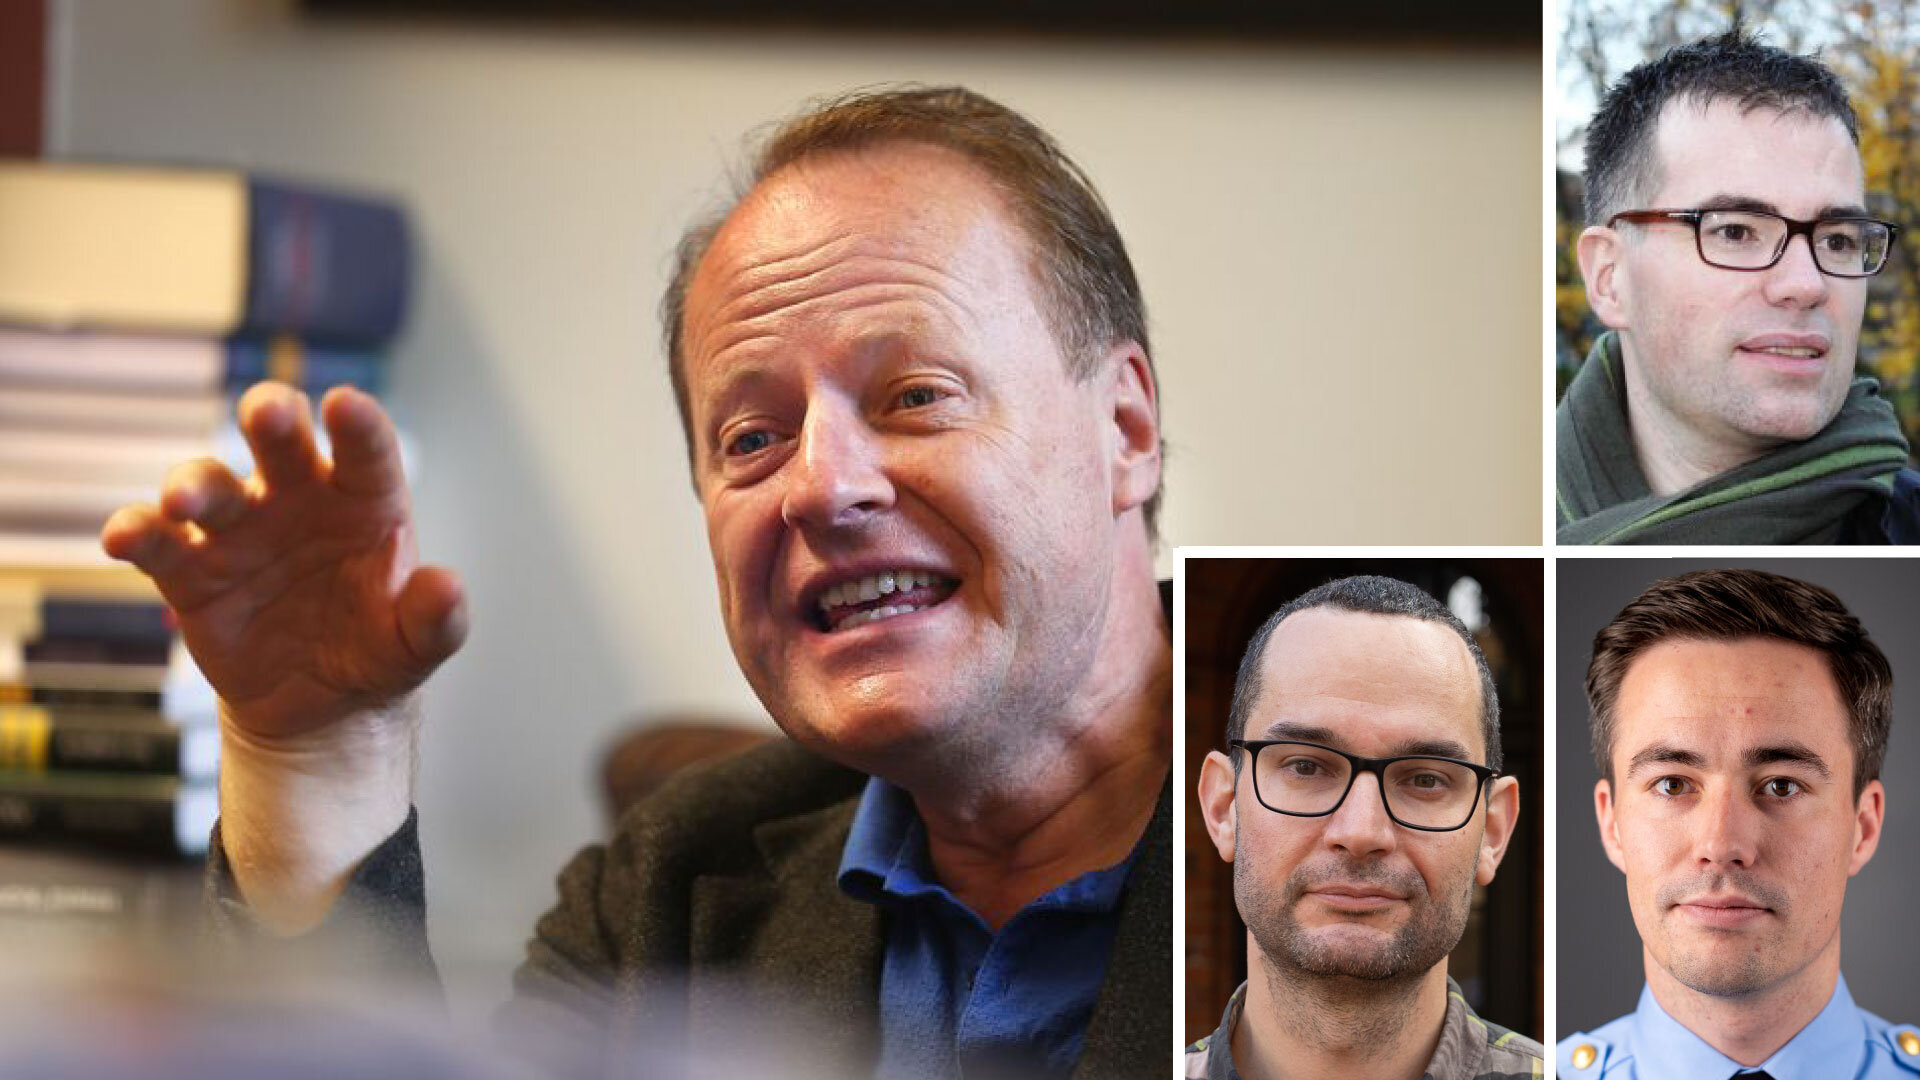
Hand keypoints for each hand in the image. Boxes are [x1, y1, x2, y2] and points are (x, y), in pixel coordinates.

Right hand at [102, 383, 466, 742]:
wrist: (322, 705)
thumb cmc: (377, 650)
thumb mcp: (414, 645)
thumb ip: (434, 619)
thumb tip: (446, 587)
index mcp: (364, 502)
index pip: (366, 452)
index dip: (358, 426)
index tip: (345, 405)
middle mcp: (298, 499)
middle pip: (280, 442)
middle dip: (270, 418)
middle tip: (265, 412)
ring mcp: (241, 530)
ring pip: (211, 486)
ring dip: (194, 484)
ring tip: (186, 501)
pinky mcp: (191, 571)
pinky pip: (158, 544)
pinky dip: (137, 532)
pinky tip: (125, 536)